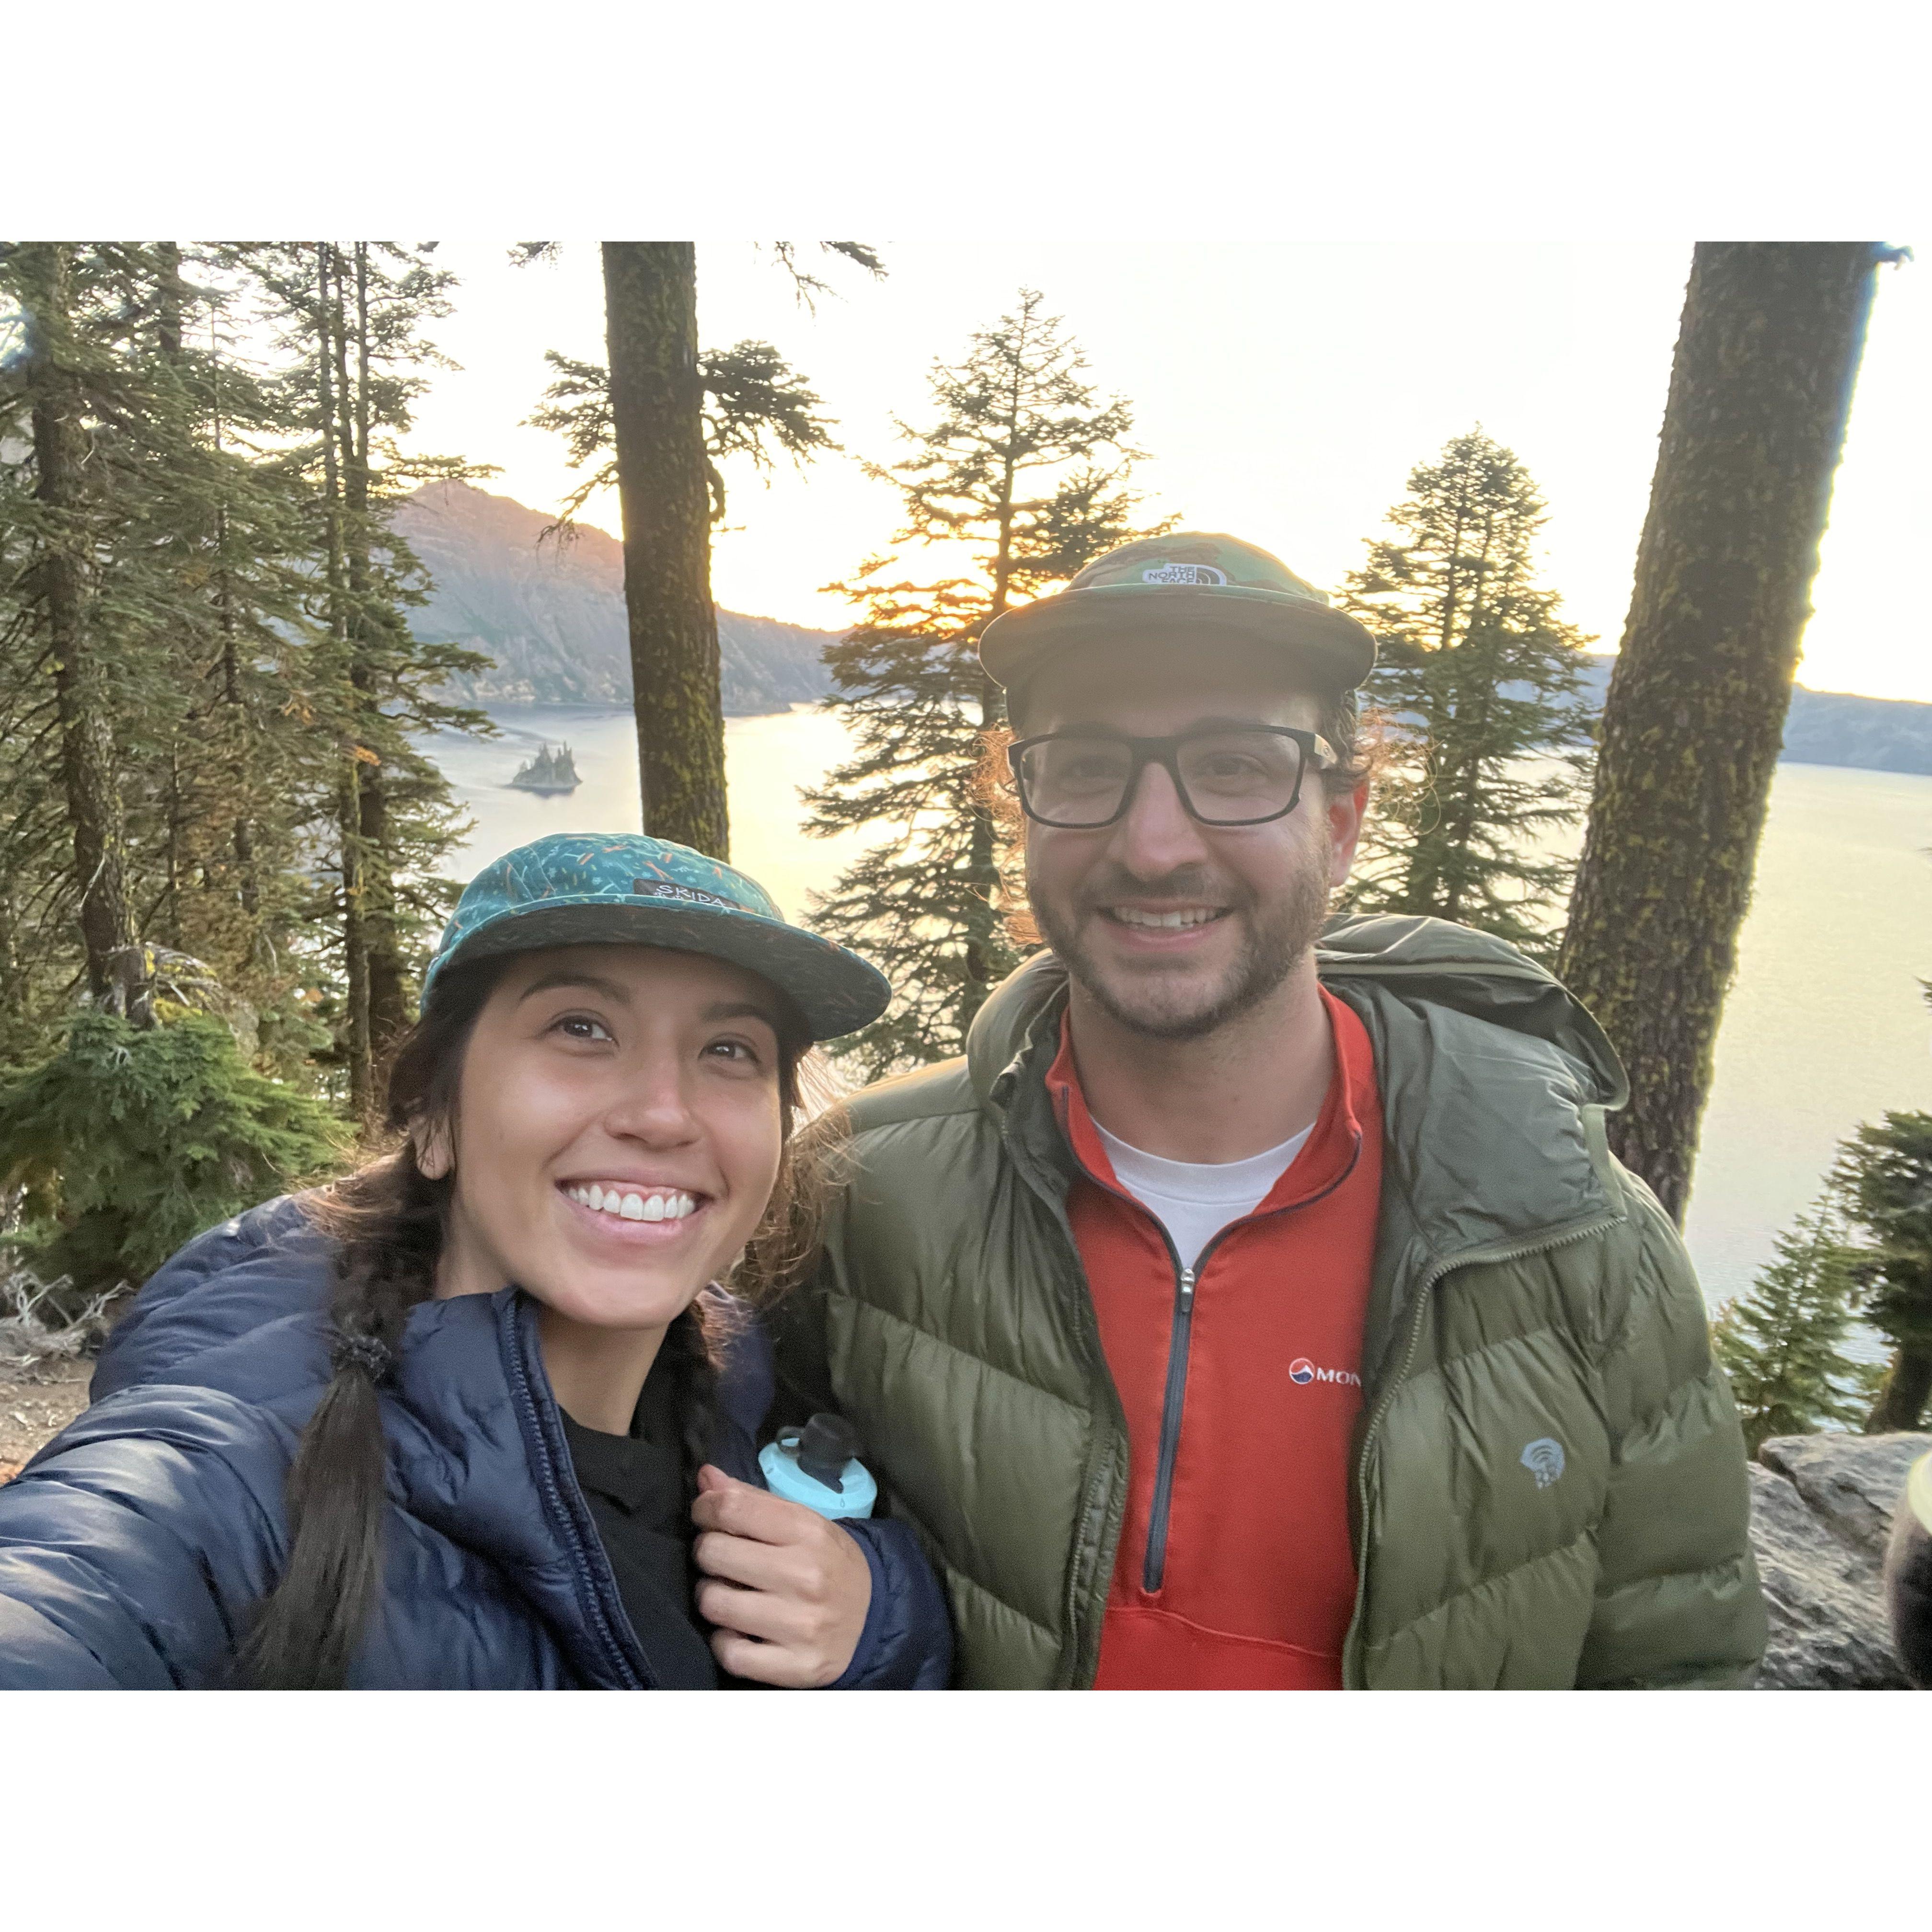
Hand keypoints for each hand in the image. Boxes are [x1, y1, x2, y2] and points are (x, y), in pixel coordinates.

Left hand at [691, 1465, 872, 1687]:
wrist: (875, 1617)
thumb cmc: (828, 1562)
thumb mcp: (802, 1523)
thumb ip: (752, 1499)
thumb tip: (705, 1476)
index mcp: (808, 1531)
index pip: (732, 1507)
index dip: (705, 1508)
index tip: (706, 1515)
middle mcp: (805, 1576)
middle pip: (714, 1553)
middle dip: (709, 1552)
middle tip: (723, 1558)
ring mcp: (799, 1625)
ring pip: (714, 1603)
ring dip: (713, 1596)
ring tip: (730, 1593)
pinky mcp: (795, 1666)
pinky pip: (729, 1654)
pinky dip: (725, 1641)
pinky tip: (738, 1631)